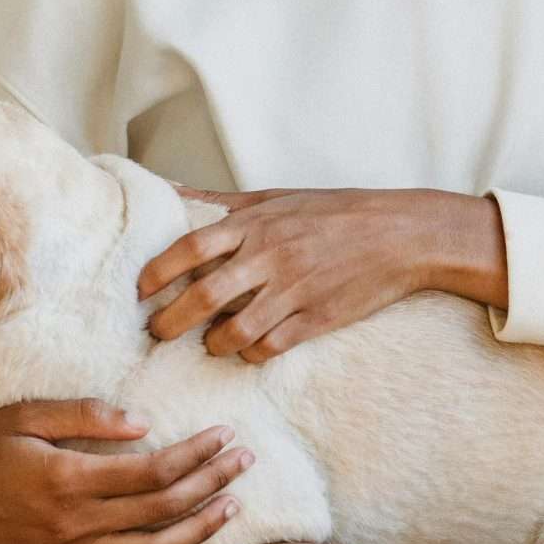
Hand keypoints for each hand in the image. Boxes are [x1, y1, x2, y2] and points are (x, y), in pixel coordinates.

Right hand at [0, 399, 252, 543]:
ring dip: (199, 530)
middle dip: (211, 482)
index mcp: (66, 479)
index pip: (152, 472)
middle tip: (244, 461)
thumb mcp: (25, 414)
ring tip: (231, 505)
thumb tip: (144, 423)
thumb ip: (85, 415)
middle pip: (162, 510)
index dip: (196, 454)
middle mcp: (74, 524)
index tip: (224, 435)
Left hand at [145, 185, 504, 362]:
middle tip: (157, 331)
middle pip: (204, 296)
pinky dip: (250, 353)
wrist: (402, 235)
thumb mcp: (278, 196)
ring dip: (211, 344)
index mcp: (258, 223)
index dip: (158, 271)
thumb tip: (171, 190)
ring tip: (207, 344)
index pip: (191, 247)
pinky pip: (269, 347)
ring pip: (234, 331)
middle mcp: (271, 256)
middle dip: (170, 321)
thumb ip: (223, 202)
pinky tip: (248, 349)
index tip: (141, 290)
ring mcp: (295, 290)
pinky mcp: (317, 319)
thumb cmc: (336, 211)